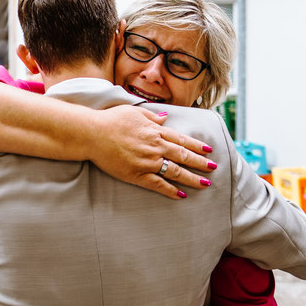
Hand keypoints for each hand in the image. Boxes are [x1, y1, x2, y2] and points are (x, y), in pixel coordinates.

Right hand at [88, 105, 213, 199]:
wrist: (93, 134)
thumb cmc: (111, 120)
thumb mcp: (134, 111)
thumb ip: (152, 116)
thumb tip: (165, 118)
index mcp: (155, 131)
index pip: (181, 139)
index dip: (196, 146)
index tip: (208, 150)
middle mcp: (155, 147)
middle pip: (183, 156)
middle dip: (200, 163)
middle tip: (213, 168)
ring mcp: (147, 162)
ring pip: (175, 172)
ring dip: (192, 178)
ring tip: (204, 183)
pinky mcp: (137, 175)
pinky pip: (158, 184)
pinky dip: (171, 190)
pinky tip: (181, 194)